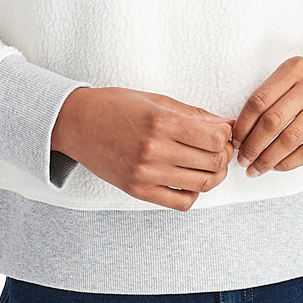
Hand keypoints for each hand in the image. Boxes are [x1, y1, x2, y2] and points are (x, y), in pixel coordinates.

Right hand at [51, 88, 235, 209]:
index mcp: (160, 122)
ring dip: (214, 175)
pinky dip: (194, 193)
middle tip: (221, 148)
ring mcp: (145, 174)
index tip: (222, 132)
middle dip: (224, 155)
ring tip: (209, 164)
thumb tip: (225, 124)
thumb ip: (193, 114)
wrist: (76, 124)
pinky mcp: (137, 191)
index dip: (226, 136)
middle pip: (212, 162)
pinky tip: (189, 179)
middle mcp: (153, 150)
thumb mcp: (155, 100)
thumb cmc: (114, 106)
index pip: (214, 138)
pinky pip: (180, 202)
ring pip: (201, 184)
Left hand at [231, 52, 302, 177]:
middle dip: (252, 146)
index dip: (243, 125)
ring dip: (268, 159)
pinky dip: (290, 162)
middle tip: (242, 159)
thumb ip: (270, 94)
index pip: (259, 101)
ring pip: (290, 139)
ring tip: (256, 168)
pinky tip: (278, 166)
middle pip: (272, 122)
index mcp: (294, 69)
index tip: (235, 140)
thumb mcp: (293, 72)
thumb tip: (243, 130)